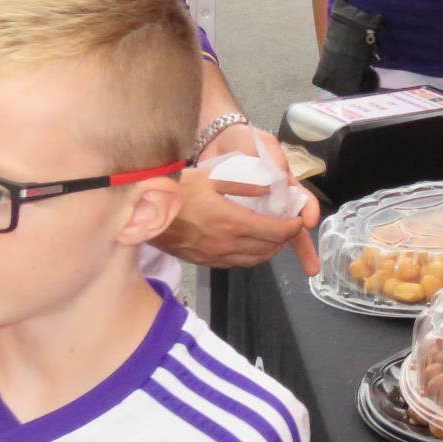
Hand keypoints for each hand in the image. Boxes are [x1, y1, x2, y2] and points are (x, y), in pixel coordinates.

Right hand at [189, 124, 323, 274]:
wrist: (144, 215)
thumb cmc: (179, 192)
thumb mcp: (212, 177)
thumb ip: (245, 183)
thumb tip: (273, 186)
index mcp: (234, 222)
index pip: (276, 232)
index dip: (292, 227)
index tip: (298, 219)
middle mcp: (228, 245)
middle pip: (268, 248)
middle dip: (283, 238)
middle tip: (287, 225)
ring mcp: (216, 257)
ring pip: (254, 260)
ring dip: (269, 250)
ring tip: (273, 236)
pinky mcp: (206, 262)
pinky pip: (237, 264)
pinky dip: (251, 256)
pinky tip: (250, 244)